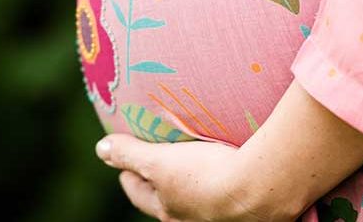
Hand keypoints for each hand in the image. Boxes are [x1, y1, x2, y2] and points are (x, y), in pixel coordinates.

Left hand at [95, 134, 276, 221]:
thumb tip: (101, 149)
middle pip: (168, 203)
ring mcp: (222, 219)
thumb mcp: (159, 162)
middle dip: (160, 185)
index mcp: (169, 212)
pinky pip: (230, 194)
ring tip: (195, 165)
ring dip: (194, 185)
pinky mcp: (250, 211)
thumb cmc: (205, 176)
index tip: (126, 166)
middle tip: (157, 165)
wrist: (262, 188)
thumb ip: (130, 154)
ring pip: (200, 201)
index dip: (129, 177)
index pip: (139, 195)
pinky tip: (233, 169)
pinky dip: (225, 181)